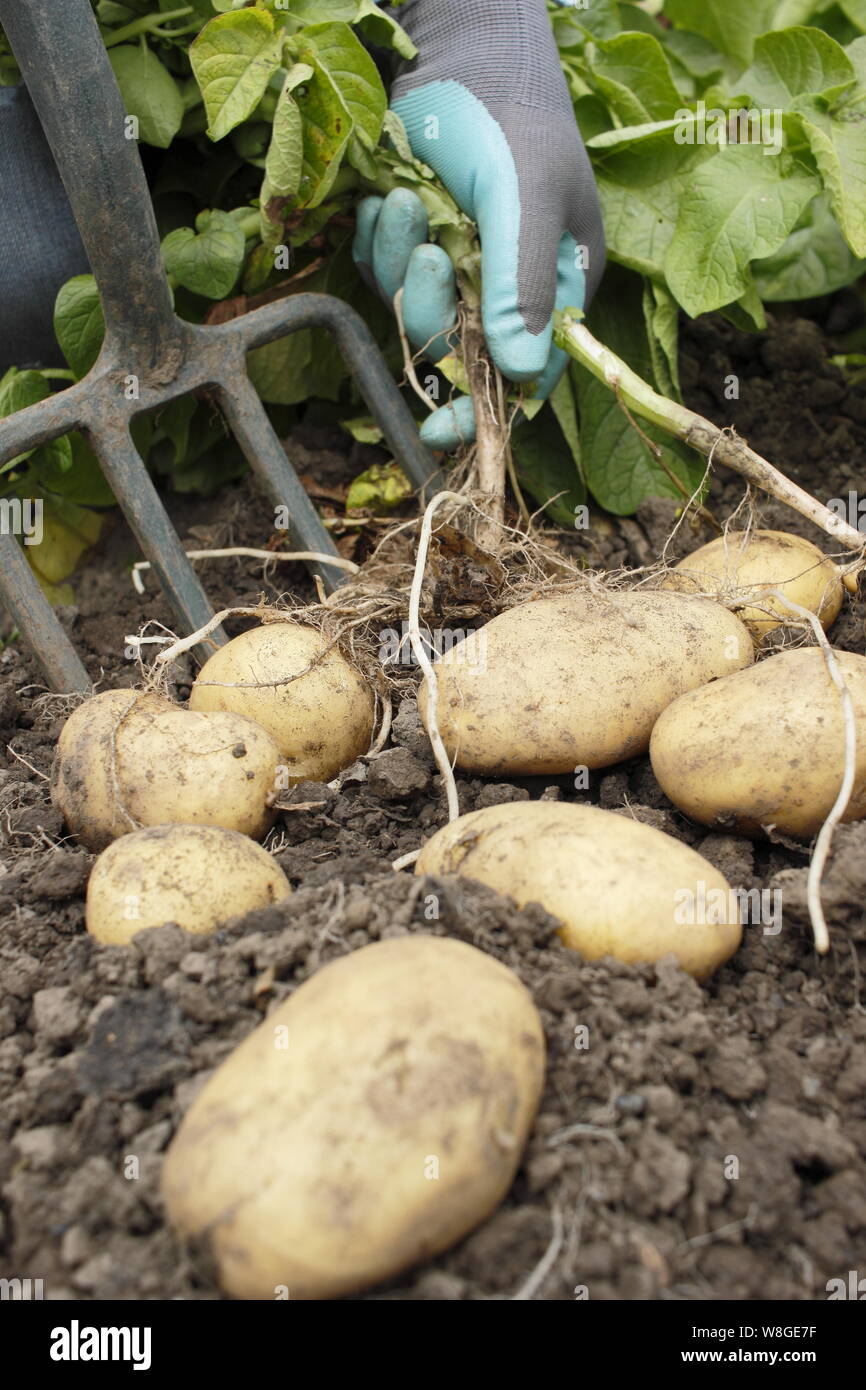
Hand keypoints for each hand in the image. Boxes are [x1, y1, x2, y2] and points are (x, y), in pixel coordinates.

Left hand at [353, 0, 604, 448]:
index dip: (484, 406)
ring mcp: (459, 262)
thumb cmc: (507, 110)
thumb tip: (523, 373)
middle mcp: (508, 284)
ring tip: (405, 198)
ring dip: (397, 260)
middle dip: (428, 305)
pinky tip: (388, 194)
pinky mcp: (416, 239)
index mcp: (557, 284)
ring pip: (411, 309)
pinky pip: (382, 272)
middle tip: (426, 249)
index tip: (438, 429)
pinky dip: (376, 241)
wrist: (457, 41)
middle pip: (456, 347)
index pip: (528, 372)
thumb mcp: (522, 195)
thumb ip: (520, 283)